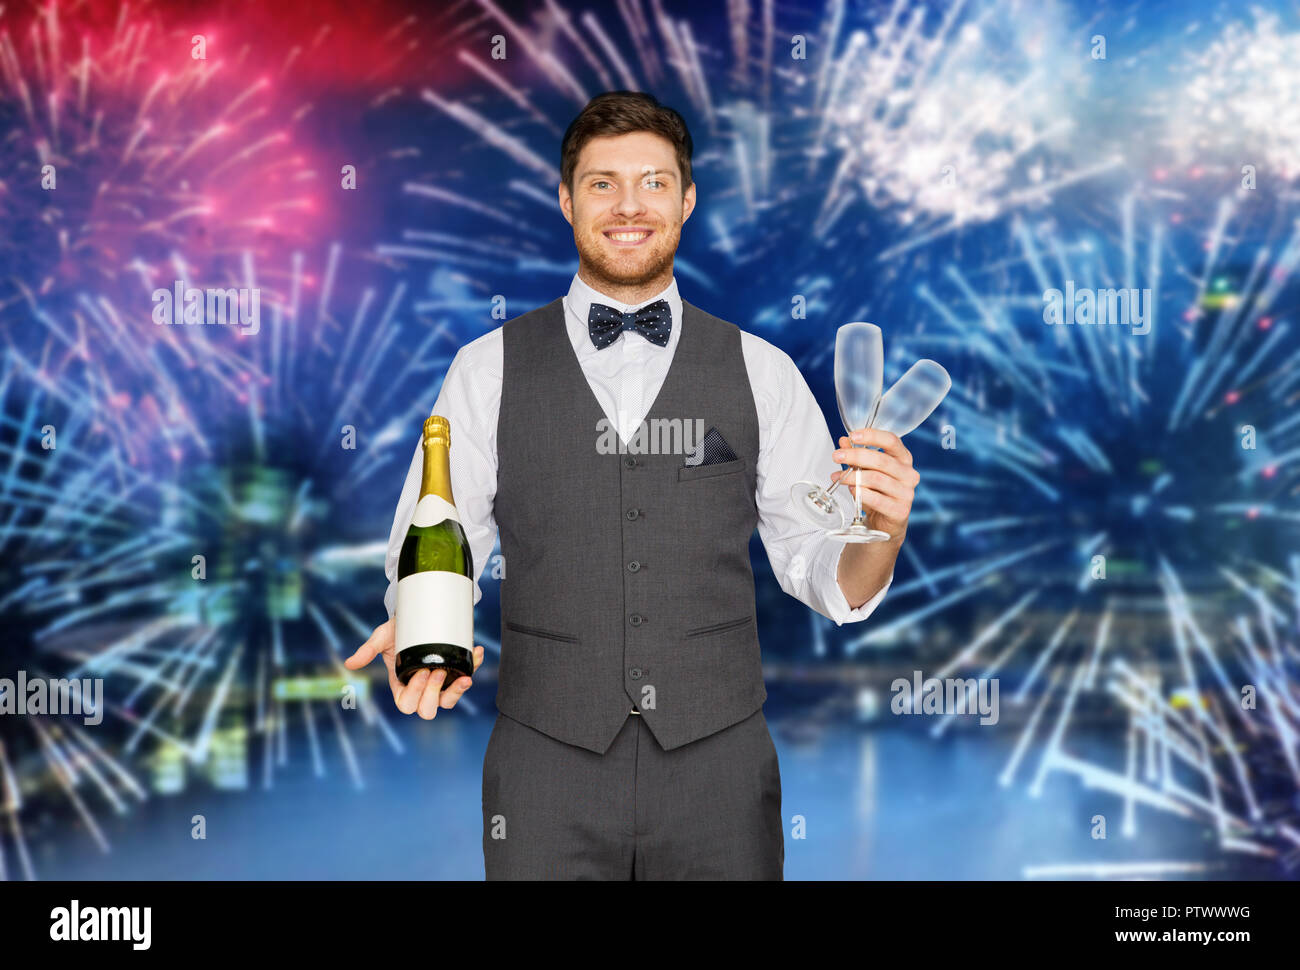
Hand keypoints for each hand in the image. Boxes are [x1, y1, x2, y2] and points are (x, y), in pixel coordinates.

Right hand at [344, 617, 485, 719]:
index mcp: (401, 686)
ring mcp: (439, 684)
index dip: (415, 694)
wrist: (418, 616)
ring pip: (449, 702)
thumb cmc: (398, 631)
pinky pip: (466, 678)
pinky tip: (476, 652)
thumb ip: (368, 650)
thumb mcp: (382, 638)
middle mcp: (421, 690)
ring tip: (463, 675)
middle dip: (434, 694)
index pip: (406, 704)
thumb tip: (349, 663)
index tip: (420, 671)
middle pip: (428, 710)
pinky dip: (474, 667)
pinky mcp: (455, 672)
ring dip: (457, 692)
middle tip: (437, 670)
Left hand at [830, 427, 918, 536]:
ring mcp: (906, 493)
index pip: (891, 441)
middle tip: (837, 455)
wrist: (885, 522)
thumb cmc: (878, 492)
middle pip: (881, 460)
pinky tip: (852, 490)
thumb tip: (844, 441)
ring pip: (876, 479)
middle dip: (855, 456)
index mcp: (904, 459)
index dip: (872, 436)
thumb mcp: (866, 470)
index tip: (853, 436)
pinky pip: (877, 499)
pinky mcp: (900, 510)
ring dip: (853, 476)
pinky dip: (861, 493)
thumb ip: (856, 455)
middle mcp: (909, 474)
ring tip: (840, 477)